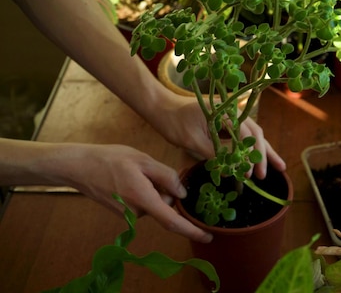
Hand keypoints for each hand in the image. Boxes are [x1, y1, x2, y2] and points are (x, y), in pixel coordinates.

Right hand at [58, 143, 213, 242]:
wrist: (78, 167)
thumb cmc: (111, 160)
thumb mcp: (143, 160)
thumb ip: (166, 176)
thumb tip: (182, 194)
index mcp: (144, 200)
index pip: (172, 221)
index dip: (191, 230)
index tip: (207, 235)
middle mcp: (137, 212)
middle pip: (165, 206)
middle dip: (167, 191)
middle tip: (155, 170)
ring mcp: (128, 214)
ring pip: (154, 203)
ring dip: (154, 189)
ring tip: (137, 171)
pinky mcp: (122, 212)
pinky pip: (143, 203)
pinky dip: (145, 191)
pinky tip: (131, 177)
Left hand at [145, 92, 285, 177]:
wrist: (162, 108)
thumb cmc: (174, 122)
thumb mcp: (193, 140)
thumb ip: (215, 153)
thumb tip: (233, 170)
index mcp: (226, 112)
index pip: (246, 136)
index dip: (250, 157)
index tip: (249, 174)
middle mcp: (233, 111)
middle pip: (256, 134)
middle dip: (263, 156)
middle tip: (264, 176)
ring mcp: (232, 115)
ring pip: (254, 135)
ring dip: (263, 152)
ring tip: (278, 167)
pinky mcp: (227, 122)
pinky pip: (244, 135)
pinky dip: (252, 148)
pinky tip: (259, 159)